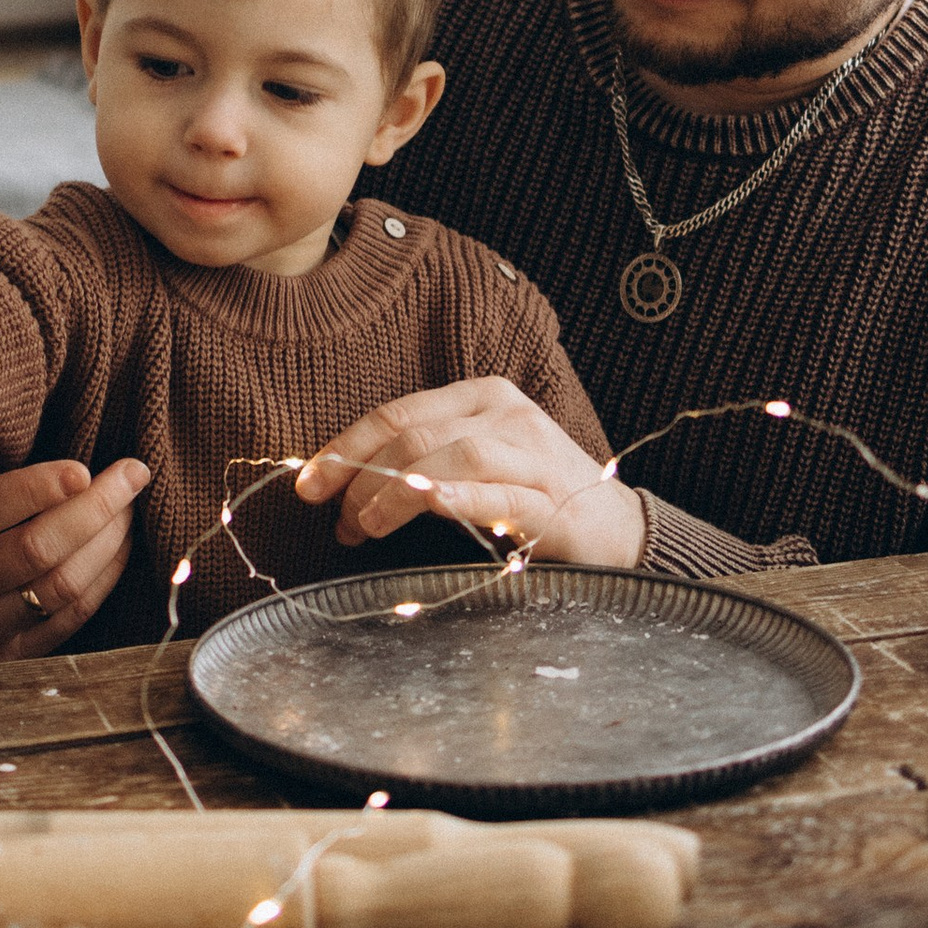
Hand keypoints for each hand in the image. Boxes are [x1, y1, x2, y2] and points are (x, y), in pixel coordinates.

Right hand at [0, 453, 148, 659]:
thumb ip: (3, 485)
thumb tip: (83, 475)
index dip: (38, 488)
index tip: (83, 470)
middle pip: (37, 549)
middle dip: (95, 508)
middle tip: (130, 477)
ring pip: (63, 585)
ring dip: (108, 542)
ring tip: (127, 509)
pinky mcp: (13, 651)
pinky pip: (73, 616)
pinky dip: (105, 577)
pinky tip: (120, 546)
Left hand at [291, 381, 646, 570]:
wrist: (618, 531)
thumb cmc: (535, 497)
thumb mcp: (476, 464)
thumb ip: (422, 462)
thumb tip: (347, 487)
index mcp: (483, 396)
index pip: (397, 413)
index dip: (345, 447)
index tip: (309, 483)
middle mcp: (508, 415)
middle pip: (415, 433)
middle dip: (361, 476)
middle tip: (337, 519)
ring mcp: (533, 455)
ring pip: (450, 455)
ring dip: (395, 492)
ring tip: (365, 527)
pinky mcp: (552, 500)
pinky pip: (496, 492)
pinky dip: (455, 496)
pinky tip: (426, 505)